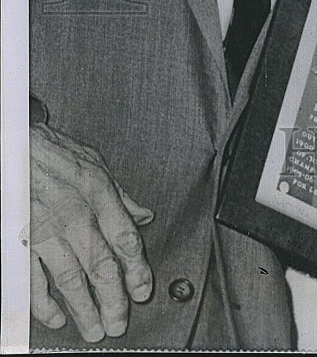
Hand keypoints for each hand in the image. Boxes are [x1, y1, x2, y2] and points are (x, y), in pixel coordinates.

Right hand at [30, 122, 154, 341]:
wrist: (15, 146)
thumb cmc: (54, 153)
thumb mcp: (96, 164)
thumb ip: (121, 196)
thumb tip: (143, 216)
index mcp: (99, 195)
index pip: (124, 239)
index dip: (136, 269)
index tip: (143, 290)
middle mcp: (75, 216)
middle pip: (100, 265)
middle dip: (113, 299)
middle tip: (120, 322)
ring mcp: (46, 232)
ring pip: (70, 278)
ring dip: (84, 309)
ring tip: (94, 329)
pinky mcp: (21, 242)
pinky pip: (33, 279)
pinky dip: (44, 303)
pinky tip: (57, 317)